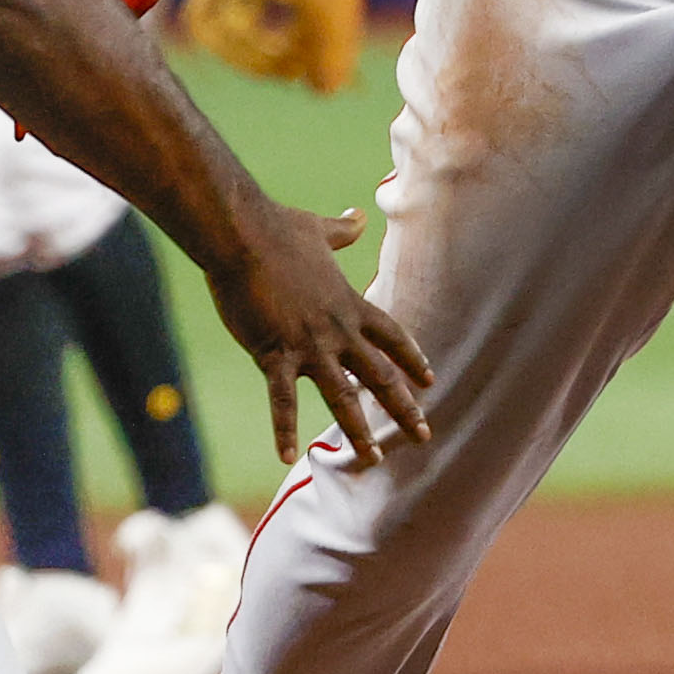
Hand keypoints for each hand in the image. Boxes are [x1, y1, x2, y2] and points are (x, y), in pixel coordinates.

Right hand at [202, 199, 430, 469]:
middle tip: (424, 435)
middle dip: (403, 408)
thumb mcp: (317, 229)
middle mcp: (338, 329)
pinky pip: (282, 402)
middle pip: (380, 376)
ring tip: (372, 459)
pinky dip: (285, 431)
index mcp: (350, 303)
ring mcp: (308, 345)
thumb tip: (359, 214)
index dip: (413, 360)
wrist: (242, 234)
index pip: (393, 337)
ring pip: (342, 397)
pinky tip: (287, 457)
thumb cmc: (276, 227)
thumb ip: (342, 230)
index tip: (430, 381)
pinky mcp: (274, 353)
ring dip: (358, 430)